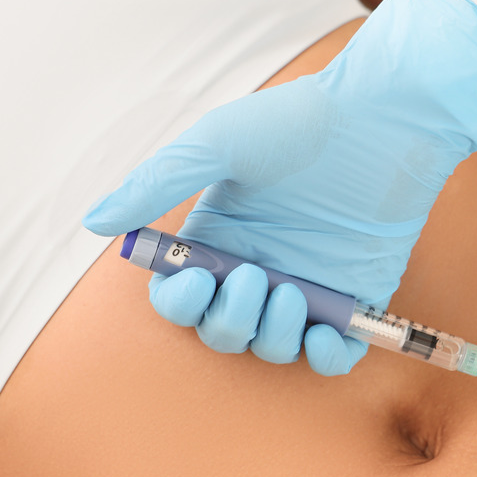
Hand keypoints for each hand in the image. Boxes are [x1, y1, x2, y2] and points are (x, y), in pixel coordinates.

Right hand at [82, 0, 476, 374]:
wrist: (381, 119)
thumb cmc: (298, 123)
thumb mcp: (216, 144)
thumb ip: (154, 183)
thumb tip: (95, 223)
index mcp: (218, 239)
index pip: (182, 297)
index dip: (180, 303)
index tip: (193, 282)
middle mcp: (258, 269)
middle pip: (223, 331)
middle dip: (230, 319)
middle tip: (252, 277)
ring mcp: (307, 288)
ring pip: (273, 347)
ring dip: (274, 334)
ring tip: (292, 291)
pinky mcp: (354, 298)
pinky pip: (333, 355)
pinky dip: (326, 358)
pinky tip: (326, 334)